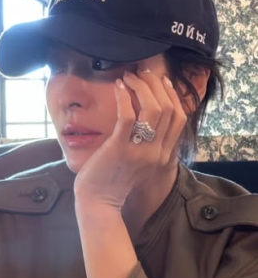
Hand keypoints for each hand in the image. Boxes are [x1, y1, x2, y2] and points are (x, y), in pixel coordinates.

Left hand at [73, 63, 186, 209]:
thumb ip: (146, 146)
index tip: (162, 81)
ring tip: (129, 77)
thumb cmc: (111, 183)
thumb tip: (140, 121)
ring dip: (142, 88)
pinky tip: (119, 87)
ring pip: (153, 109)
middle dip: (156, 85)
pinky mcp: (119, 149)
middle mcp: (157, 153)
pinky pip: (127, 116)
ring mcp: (139, 151)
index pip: (179, 118)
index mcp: (164, 156)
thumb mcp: (137, 164)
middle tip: (143, 73)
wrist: (98, 204)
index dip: (172, 95)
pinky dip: (124, 97)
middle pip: (169, 109)